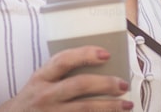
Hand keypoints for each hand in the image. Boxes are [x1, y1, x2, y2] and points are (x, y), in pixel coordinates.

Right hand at [0, 46, 132, 111]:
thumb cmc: (34, 97)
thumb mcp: (40, 80)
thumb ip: (61, 72)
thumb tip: (99, 62)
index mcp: (42, 77)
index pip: (63, 60)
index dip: (85, 55)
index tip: (106, 54)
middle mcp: (46, 95)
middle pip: (79, 85)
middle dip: (105, 84)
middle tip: (123, 84)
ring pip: (85, 109)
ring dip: (109, 107)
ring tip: (127, 104)